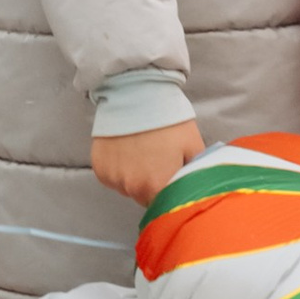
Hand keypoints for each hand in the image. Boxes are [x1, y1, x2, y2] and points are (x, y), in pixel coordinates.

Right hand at [90, 116, 205, 203]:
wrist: (135, 92)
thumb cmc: (167, 118)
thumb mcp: (194, 145)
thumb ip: (196, 173)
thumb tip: (200, 188)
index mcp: (157, 186)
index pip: (165, 206)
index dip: (170, 194)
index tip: (172, 180)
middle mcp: (132, 187)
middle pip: (144, 198)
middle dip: (152, 186)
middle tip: (158, 162)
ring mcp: (113, 178)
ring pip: (127, 188)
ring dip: (134, 178)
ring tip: (141, 153)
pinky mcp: (100, 168)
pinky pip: (112, 177)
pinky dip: (118, 168)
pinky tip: (126, 150)